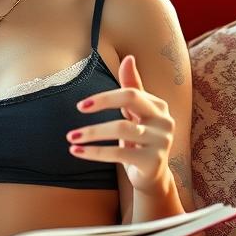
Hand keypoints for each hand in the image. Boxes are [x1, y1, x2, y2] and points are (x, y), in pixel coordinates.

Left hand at [66, 53, 174, 195]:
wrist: (152, 177)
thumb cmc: (141, 141)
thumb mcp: (136, 115)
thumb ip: (132, 87)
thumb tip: (129, 58)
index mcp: (158, 106)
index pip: (130, 92)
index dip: (105, 96)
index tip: (81, 105)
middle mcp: (164, 120)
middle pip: (131, 100)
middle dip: (103, 102)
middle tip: (78, 109)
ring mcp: (161, 141)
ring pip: (122, 129)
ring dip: (92, 132)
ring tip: (71, 137)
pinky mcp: (152, 161)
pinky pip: (119, 153)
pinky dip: (95, 152)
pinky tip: (77, 151)